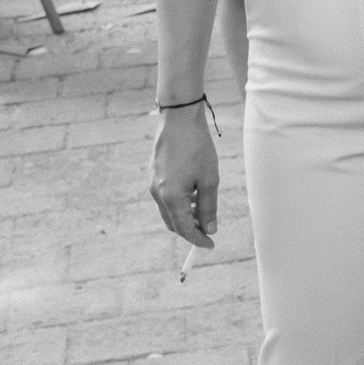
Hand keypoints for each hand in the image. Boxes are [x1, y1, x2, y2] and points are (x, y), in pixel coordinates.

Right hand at [149, 102, 218, 246]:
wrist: (178, 119)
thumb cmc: (197, 148)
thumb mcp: (209, 180)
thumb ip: (208, 207)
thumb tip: (210, 229)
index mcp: (171, 197)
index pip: (184, 229)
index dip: (198, 239)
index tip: (211, 245)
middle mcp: (157, 193)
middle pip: (173, 223)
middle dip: (191, 230)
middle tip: (209, 229)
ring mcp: (152, 184)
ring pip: (168, 211)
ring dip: (185, 216)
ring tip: (204, 208)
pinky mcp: (153, 175)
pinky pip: (165, 198)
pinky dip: (179, 203)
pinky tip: (194, 194)